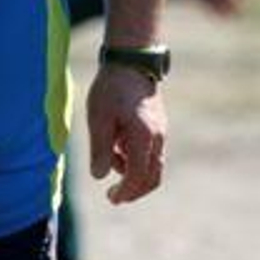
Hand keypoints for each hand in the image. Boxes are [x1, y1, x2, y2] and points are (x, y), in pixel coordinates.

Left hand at [86, 66, 167, 203]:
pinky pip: (151, 152)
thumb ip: (100, 149)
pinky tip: (118, 145)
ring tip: (111, 157)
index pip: (138, 176)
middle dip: (135, 190)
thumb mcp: (99, 118)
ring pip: (153, 166)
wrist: (131, 61)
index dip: (126, 191)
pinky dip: (137, 159)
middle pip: (153, 177)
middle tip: (115, 196)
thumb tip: (99, 176)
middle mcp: (158, 138)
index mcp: (144, 137)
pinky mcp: (158, 126)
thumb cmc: (111, 88)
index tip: (112, 198)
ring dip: (134, 173)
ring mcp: (161, 132)